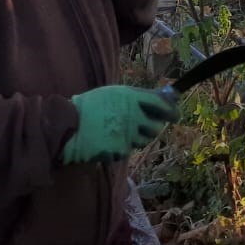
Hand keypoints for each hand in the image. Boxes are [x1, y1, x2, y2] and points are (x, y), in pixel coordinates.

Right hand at [61, 85, 177, 164]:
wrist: (68, 126)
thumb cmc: (89, 107)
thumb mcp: (113, 94)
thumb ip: (137, 97)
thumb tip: (163, 98)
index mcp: (130, 97)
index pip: (160, 103)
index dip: (171, 109)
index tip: (176, 114)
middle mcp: (132, 115)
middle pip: (156, 126)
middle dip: (154, 128)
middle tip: (147, 127)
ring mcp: (126, 134)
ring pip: (143, 140)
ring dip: (138, 138)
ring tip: (120, 131)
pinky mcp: (119, 150)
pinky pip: (128, 150)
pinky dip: (122, 147)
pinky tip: (109, 140)